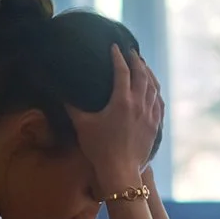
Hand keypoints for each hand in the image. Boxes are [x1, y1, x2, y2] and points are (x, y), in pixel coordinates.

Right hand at [70, 45, 163, 186]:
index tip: (115, 47)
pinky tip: (154, 89)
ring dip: (149, 74)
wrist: (120, 171)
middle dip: (136, 61)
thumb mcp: (82, 125)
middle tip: (132, 52)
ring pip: (154, 88)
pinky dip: (156, 92)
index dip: (118, 57)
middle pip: (142, 75)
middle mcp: (139, 104)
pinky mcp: (155, 125)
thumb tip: (60, 93)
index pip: (122, 71)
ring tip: (144, 66)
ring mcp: (150, 115)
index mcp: (122, 100)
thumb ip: (72, 107)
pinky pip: (159, 103)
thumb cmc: (99, 148)